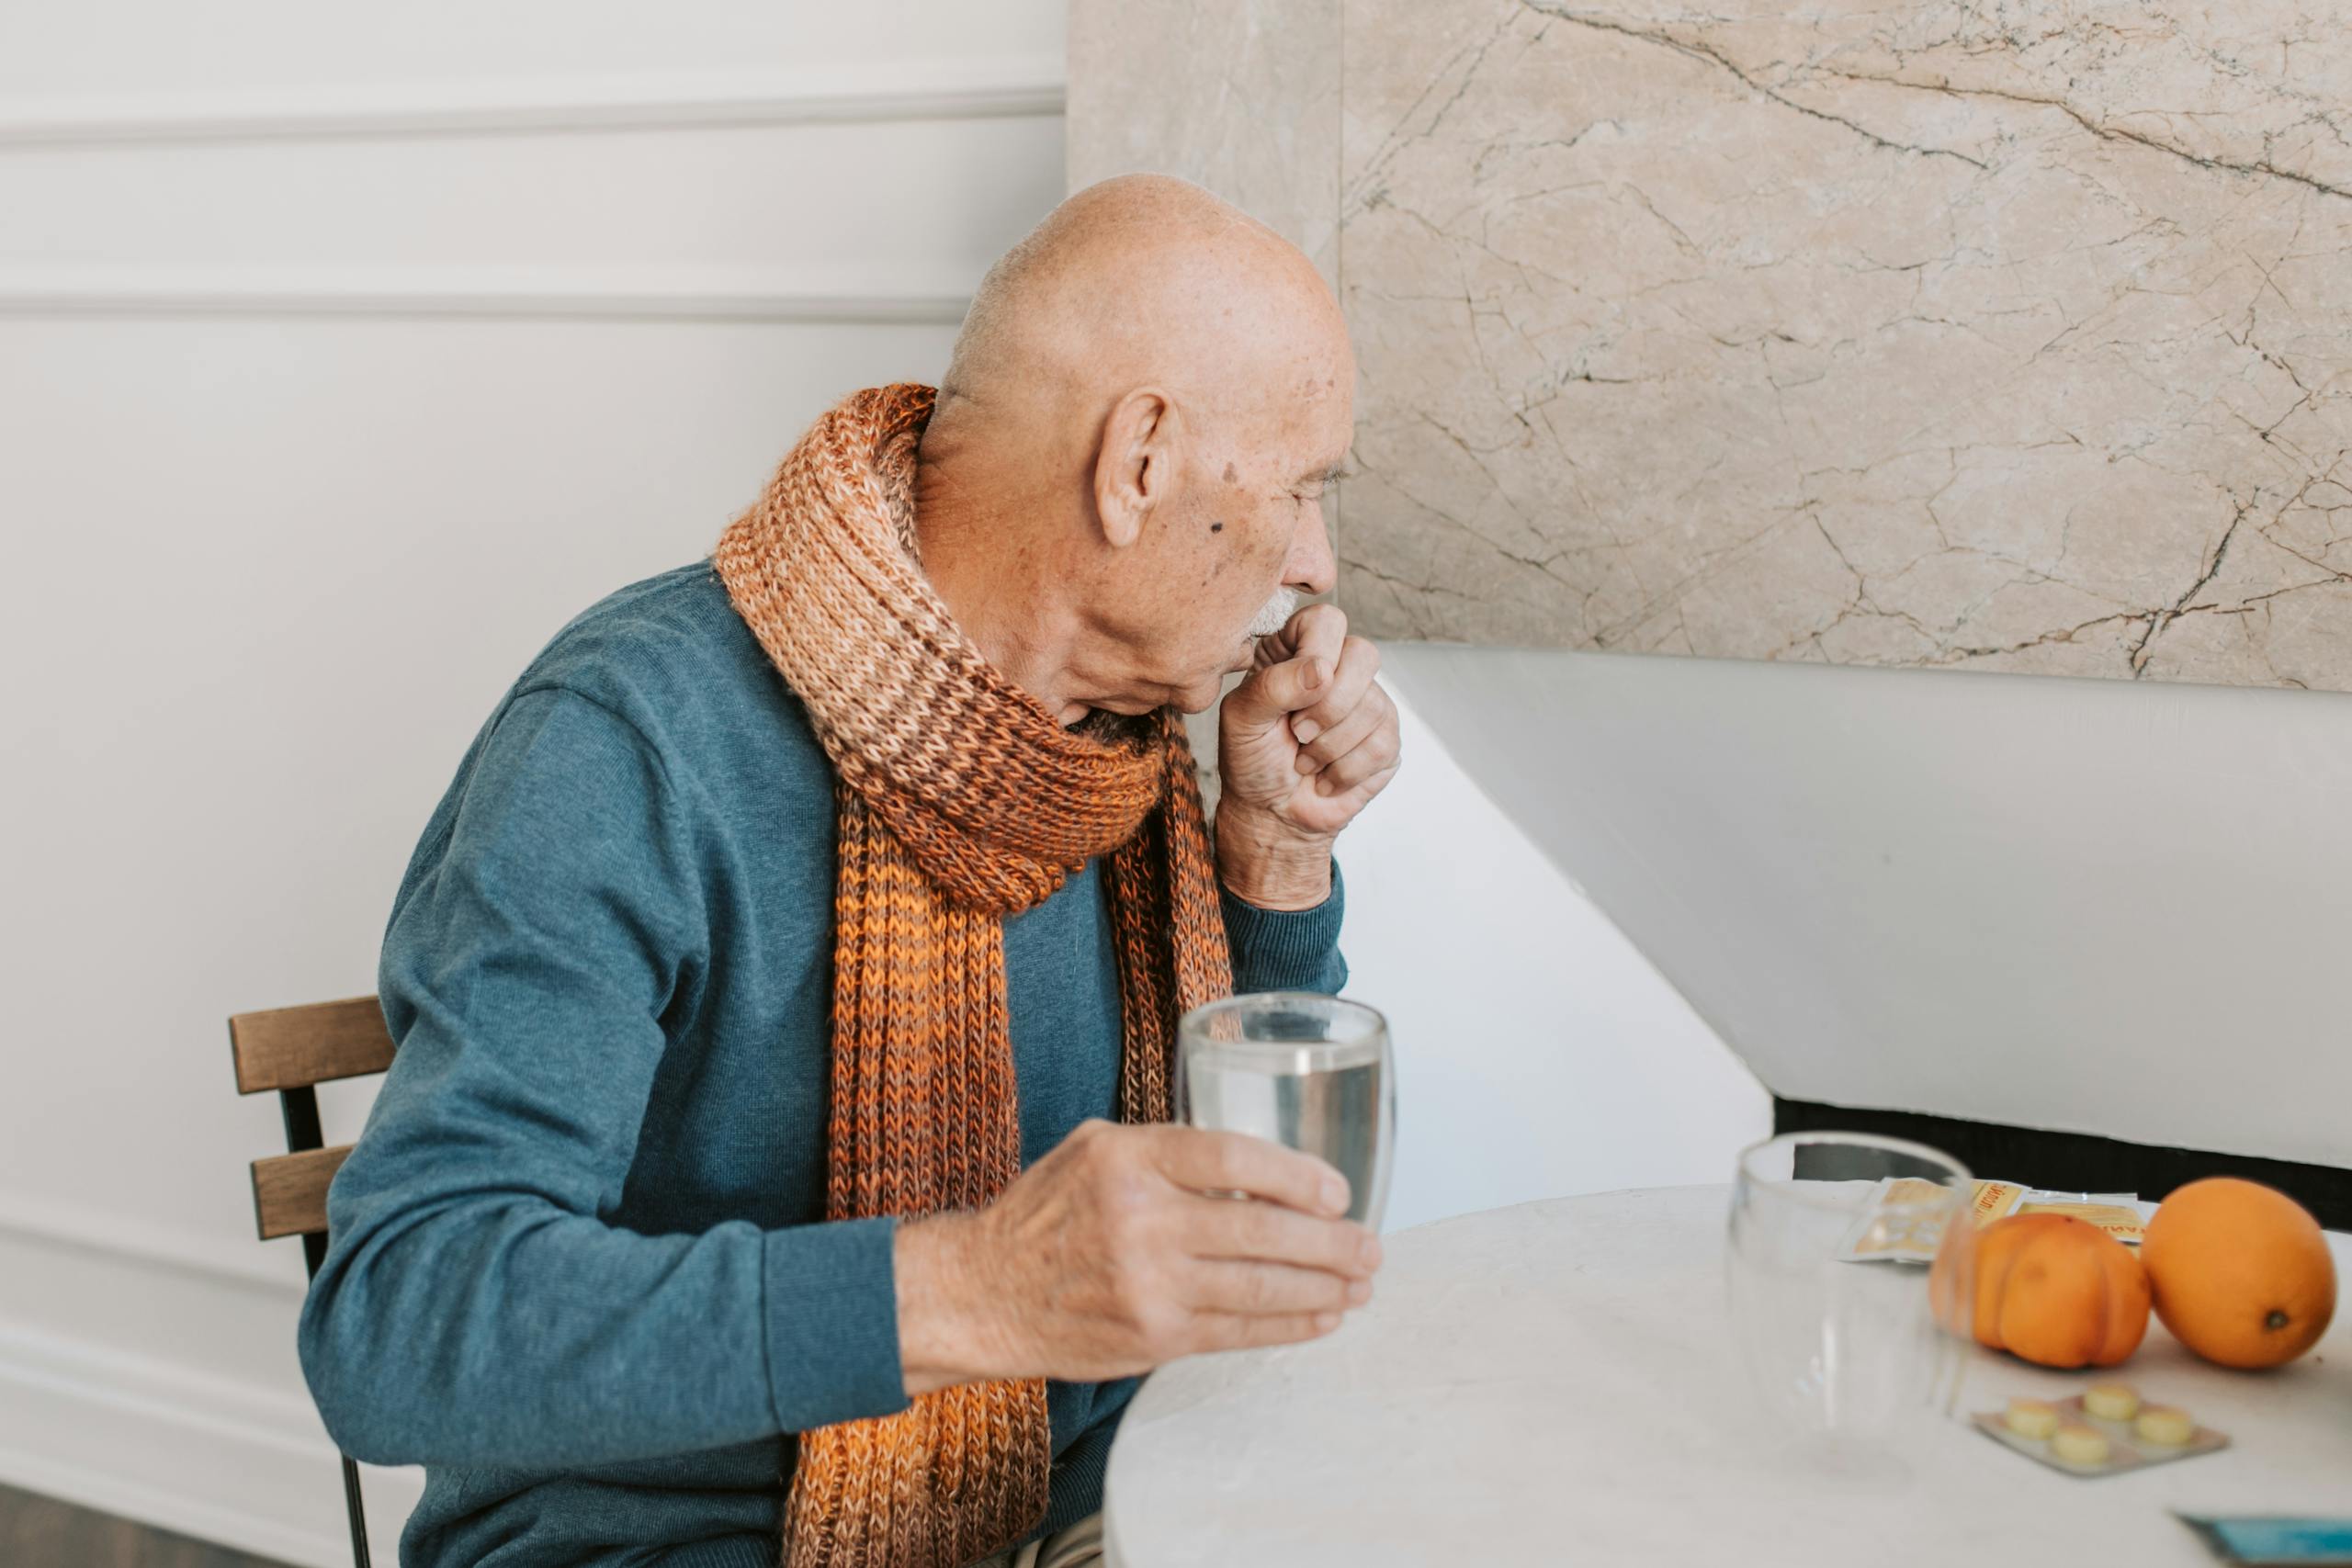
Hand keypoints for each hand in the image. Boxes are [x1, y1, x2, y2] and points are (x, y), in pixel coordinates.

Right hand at [893, 1120, 1381, 1392]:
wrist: (983, 1292)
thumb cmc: (1046, 1214)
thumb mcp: (1096, 1150)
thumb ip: (1170, 1151)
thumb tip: (1258, 1167)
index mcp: (1130, 1159)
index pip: (1235, 1159)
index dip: (1298, 1175)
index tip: (1337, 1190)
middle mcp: (1141, 1220)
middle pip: (1261, 1228)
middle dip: (1330, 1241)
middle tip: (1370, 1246)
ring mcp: (1148, 1285)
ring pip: (1260, 1286)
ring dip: (1323, 1286)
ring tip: (1361, 1282)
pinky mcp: (1153, 1337)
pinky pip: (1238, 1332)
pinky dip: (1289, 1325)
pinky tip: (1322, 1316)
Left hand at [1216, 603, 1401, 908]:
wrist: (1272, 814)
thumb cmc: (1251, 760)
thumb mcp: (1241, 719)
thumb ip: (1272, 685)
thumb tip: (1323, 670)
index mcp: (1297, 651)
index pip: (1327, 620)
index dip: (1318, 653)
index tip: (1295, 695)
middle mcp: (1338, 668)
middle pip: (1364, 654)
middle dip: (1329, 706)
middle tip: (1298, 733)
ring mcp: (1368, 701)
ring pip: (1374, 705)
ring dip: (1330, 747)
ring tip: (1304, 760)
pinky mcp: (1387, 738)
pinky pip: (1382, 743)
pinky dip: (1345, 770)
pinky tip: (1325, 777)